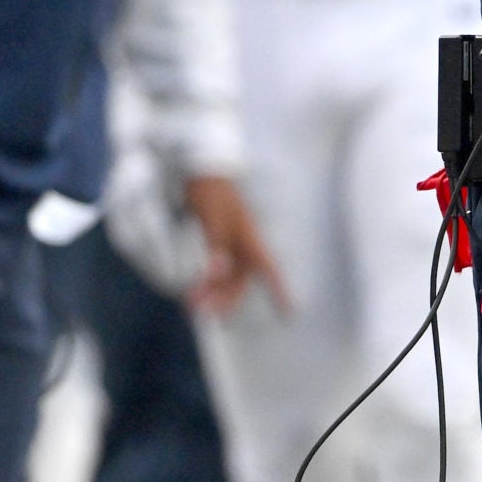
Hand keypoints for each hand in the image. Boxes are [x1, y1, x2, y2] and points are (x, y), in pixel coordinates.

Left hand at [99, 148, 289, 316]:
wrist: (199, 167)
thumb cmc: (211, 190)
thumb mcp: (213, 217)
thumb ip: (215, 245)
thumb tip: (217, 274)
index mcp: (249, 237)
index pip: (270, 269)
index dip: (280, 290)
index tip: (290, 314)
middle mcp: (242, 244)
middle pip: (239, 280)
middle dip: (224, 299)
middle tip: (199, 311)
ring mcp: (229, 242)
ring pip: (224, 276)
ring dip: (210, 291)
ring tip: (190, 304)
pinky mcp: (216, 239)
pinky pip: (215, 267)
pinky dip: (206, 279)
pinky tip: (194, 288)